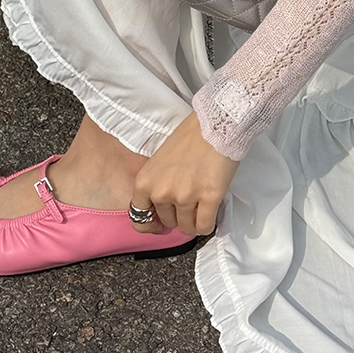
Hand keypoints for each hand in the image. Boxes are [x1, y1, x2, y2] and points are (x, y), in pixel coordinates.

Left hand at [129, 114, 237, 237]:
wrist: (214, 125)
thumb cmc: (188, 139)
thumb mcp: (159, 163)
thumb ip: (157, 185)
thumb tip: (163, 208)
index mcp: (145, 182)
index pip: (139, 218)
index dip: (152, 224)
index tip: (161, 224)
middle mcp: (161, 192)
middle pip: (168, 222)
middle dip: (178, 217)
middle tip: (188, 204)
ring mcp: (185, 196)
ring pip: (187, 227)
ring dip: (194, 221)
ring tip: (201, 208)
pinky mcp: (209, 198)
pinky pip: (204, 226)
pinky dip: (207, 225)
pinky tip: (210, 215)